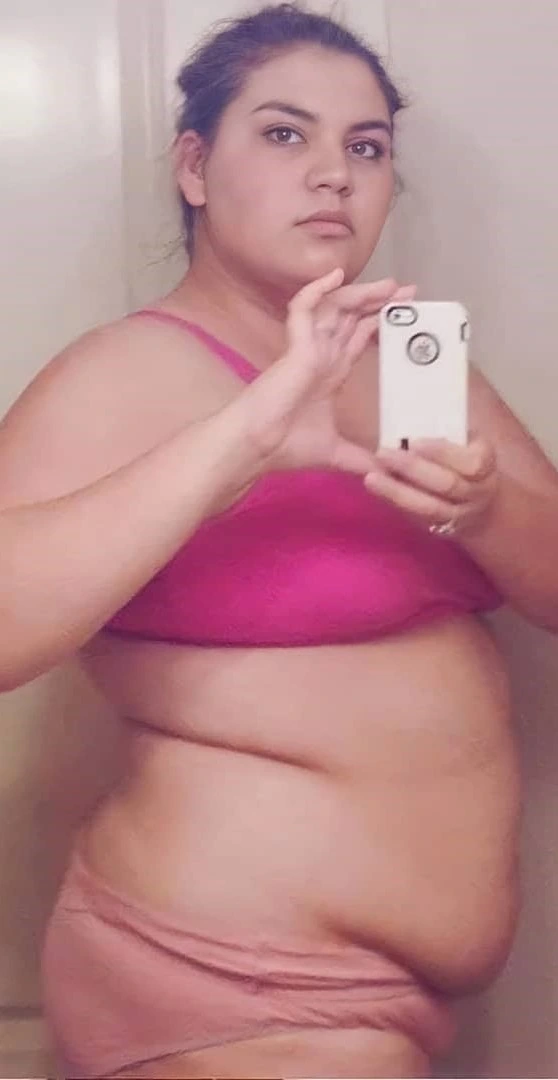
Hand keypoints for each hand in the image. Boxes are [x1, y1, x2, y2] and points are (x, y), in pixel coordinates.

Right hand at [236, 268, 414, 473]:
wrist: (258, 447)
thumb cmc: (286, 447)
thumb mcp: (337, 454)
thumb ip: (362, 460)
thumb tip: (387, 474)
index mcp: (329, 374)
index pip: (358, 339)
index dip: (379, 323)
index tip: (406, 312)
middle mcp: (320, 356)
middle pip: (352, 318)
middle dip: (379, 302)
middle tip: (407, 289)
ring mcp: (308, 349)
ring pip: (335, 308)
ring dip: (361, 294)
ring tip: (388, 285)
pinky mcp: (296, 348)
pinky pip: (302, 309)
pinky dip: (316, 290)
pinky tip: (334, 275)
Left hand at [364, 435, 499, 535]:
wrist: (479, 502)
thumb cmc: (464, 458)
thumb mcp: (465, 440)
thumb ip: (444, 428)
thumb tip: (411, 406)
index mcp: (486, 463)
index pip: (472, 462)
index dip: (443, 453)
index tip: (415, 441)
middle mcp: (477, 492)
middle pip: (447, 484)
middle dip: (414, 469)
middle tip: (383, 452)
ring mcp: (458, 514)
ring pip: (429, 507)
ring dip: (398, 491)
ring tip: (372, 476)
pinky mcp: (438, 528)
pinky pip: (415, 517)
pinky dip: (394, 501)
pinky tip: (376, 488)